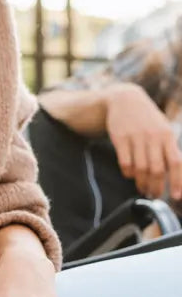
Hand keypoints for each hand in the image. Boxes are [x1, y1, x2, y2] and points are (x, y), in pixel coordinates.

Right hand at [105, 83, 181, 199]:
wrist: (125, 100)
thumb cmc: (147, 119)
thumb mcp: (162, 129)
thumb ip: (168, 148)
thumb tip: (174, 172)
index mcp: (167, 136)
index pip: (176, 163)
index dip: (177, 181)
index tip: (175, 196)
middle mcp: (153, 137)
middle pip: (156, 169)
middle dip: (156, 187)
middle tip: (154, 195)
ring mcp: (136, 138)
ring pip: (140, 168)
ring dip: (141, 183)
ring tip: (142, 189)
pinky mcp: (120, 139)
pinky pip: (125, 162)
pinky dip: (128, 173)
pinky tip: (130, 175)